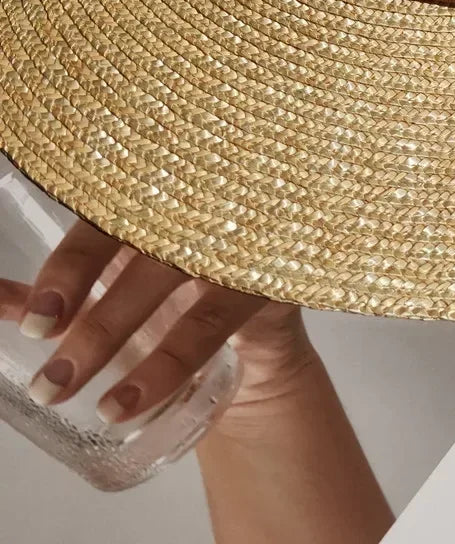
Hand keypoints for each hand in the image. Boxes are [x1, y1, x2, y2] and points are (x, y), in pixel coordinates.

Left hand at [15, 220, 308, 429]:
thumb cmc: (181, 298)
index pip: (108, 215)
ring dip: (114, 336)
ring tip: (73, 393)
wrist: (257, 337)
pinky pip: (212, 320)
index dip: (72, 266)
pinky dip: (168, 364)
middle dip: (90, 312)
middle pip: (135, 246)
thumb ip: (63, 289)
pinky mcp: (264, 274)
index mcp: (153, 202)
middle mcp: (191, 210)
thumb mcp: (122, 285)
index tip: (39, 319)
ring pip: (168, 279)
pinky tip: (128, 403)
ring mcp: (230, 238)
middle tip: (51, 376)